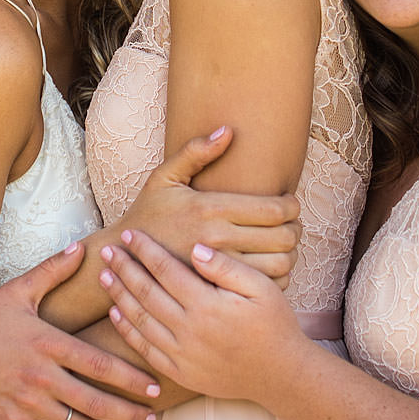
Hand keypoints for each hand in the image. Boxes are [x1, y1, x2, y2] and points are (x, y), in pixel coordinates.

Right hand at [0, 245, 161, 419]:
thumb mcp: (16, 293)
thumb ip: (52, 272)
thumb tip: (82, 247)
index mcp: (47, 343)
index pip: (100, 365)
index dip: (131, 379)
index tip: (155, 387)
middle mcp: (40, 376)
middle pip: (95, 402)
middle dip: (128, 413)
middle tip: (152, 418)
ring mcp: (25, 402)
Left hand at [99, 230, 300, 401]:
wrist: (279, 374)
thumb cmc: (273, 324)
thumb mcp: (261, 288)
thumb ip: (226, 267)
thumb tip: (195, 247)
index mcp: (207, 305)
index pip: (166, 270)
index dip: (146, 250)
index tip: (131, 234)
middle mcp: (189, 330)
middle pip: (145, 293)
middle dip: (124, 268)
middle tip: (107, 249)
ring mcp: (182, 354)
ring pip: (139, 320)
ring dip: (118, 295)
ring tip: (104, 276)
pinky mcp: (179, 372)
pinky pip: (144, 348)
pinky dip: (127, 330)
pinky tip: (116, 312)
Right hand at [116, 127, 301, 281]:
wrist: (123, 259)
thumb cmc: (147, 215)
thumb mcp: (164, 178)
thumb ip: (195, 152)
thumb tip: (227, 130)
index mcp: (211, 208)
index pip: (274, 209)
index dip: (292, 206)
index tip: (289, 204)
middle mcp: (218, 238)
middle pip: (283, 237)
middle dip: (295, 229)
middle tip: (292, 225)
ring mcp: (219, 268)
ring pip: (280, 264)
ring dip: (290, 254)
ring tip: (283, 246)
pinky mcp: (217, 289)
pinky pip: (264, 287)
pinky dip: (276, 279)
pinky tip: (267, 268)